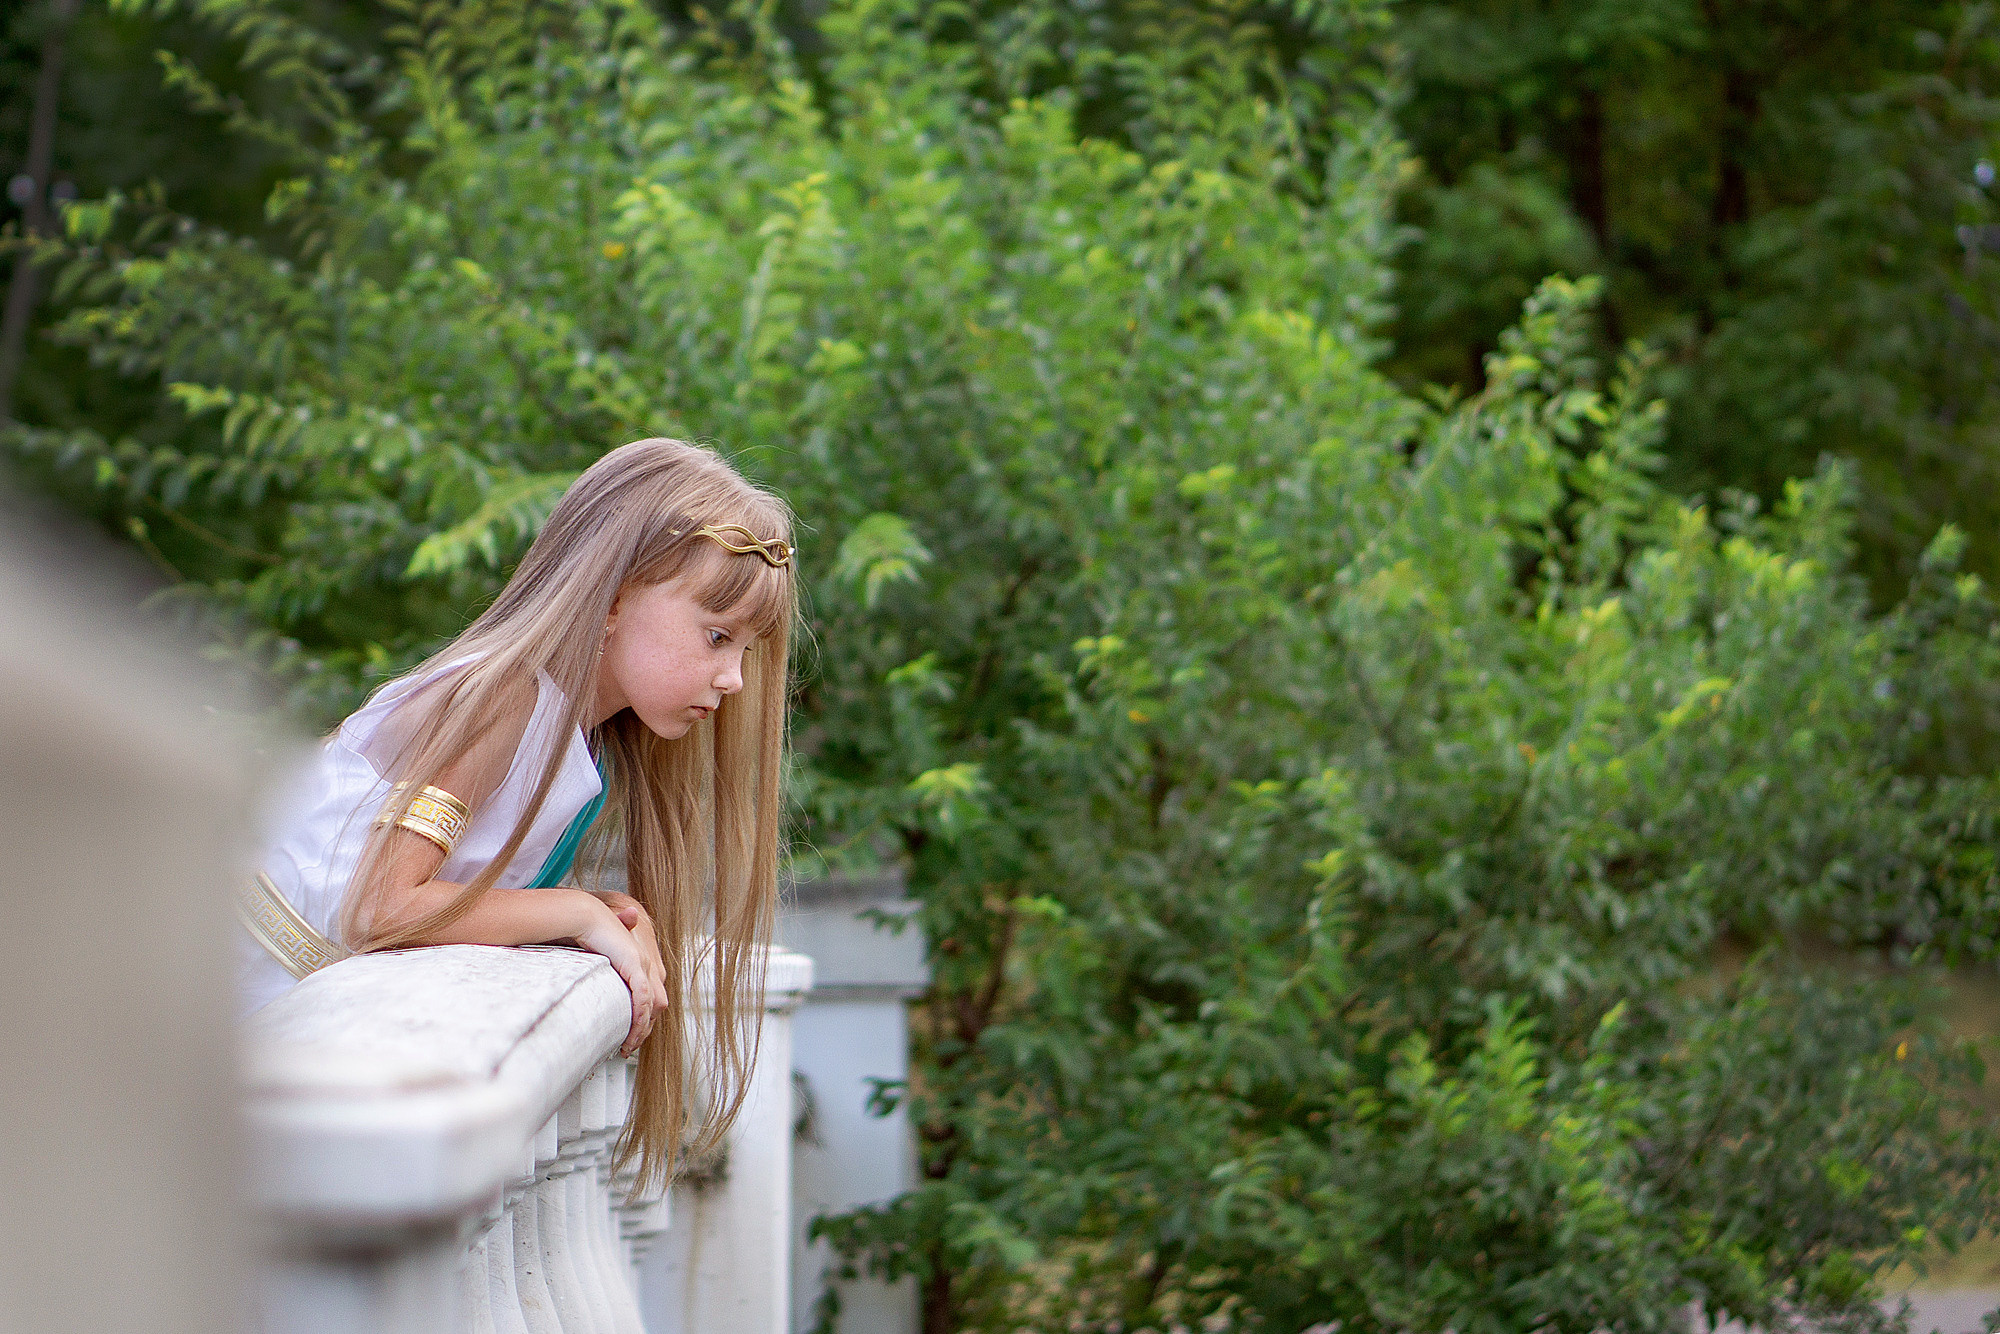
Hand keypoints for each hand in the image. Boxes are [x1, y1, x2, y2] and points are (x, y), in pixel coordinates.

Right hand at [572, 894, 667, 1056]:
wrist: (583, 914)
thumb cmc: (584, 932)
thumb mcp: (596, 958)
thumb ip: (600, 969)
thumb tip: (591, 981)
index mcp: (639, 962)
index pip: (650, 997)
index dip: (643, 1018)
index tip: (630, 1036)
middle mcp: (646, 963)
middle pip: (655, 1005)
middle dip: (644, 1029)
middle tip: (628, 1047)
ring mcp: (643, 963)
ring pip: (652, 1005)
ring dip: (641, 1029)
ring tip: (627, 1046)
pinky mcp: (635, 964)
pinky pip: (642, 998)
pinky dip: (638, 1018)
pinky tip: (630, 1034)